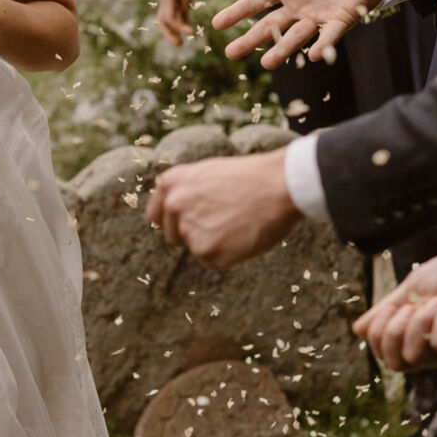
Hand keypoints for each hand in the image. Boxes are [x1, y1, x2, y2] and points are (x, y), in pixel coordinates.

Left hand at [147, 150, 300, 267]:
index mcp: (171, 182)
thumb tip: (180, 215)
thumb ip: (189, 193)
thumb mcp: (209, 174)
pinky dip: (229, 255)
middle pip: (174, 236)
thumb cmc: (252, 177)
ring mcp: (188, 229)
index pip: (156, 215)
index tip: (188, 224)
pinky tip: (244, 236)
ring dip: (215, 243)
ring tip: (240, 223)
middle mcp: (173, 205)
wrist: (280, 185)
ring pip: (197, 248)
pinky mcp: (206, 251)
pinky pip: (214, 262)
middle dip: (195, 234)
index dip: (174, 222)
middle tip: (225, 222)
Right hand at [154, 0, 202, 48]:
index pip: (169, 17)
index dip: (178, 27)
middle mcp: (164, 0)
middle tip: (179, 45)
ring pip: (165, 20)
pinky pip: (173, 16)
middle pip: (162, 21)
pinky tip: (187, 31)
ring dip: (171, 32)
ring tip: (180, 43)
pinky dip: (178, 24)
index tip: (190, 33)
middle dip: (169, 34)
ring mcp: (167, 1)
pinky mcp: (173, 1)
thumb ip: (185, 3)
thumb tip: (184, 18)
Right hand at [214, 0, 377, 65]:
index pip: (257, 1)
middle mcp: (299, 6)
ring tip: (266, 63)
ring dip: (282, 49)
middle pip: (270, 26)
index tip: (217, 24)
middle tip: (230, 54)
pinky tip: (313, 56)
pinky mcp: (342, 19)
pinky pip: (330, 35)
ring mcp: (319, 15)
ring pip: (296, 36)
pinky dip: (323, 45)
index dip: (238, 11)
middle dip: (251, 39)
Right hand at [355, 246, 436, 373]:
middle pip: (394, 363)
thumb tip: (358, 329)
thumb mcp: (413, 287)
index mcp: (415, 335)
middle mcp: (431, 351)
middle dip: (394, 331)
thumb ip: (387, 309)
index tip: (391, 307)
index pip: (384, 353)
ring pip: (414, 356)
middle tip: (410, 307)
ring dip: (420, 322)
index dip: (378, 332)